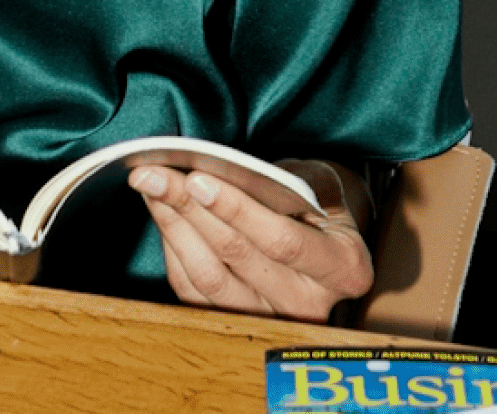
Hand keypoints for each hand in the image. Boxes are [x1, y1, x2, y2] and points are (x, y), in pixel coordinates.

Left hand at [131, 160, 373, 320]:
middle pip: (237, 256)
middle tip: (154, 175)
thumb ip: (285, 182)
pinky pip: (193, 290)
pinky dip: (173, 248)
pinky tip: (161, 213)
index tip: (198, 179)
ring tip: (151, 187)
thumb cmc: (320, 203)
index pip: (283, 241)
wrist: (323, 240)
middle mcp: (310, 304)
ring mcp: (271, 320)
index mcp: (344, 269)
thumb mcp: (321, 183)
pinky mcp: (238, 324)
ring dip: (173, 227)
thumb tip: (223, 172)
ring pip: (208, 276)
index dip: (237, 210)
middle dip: (189, 208)